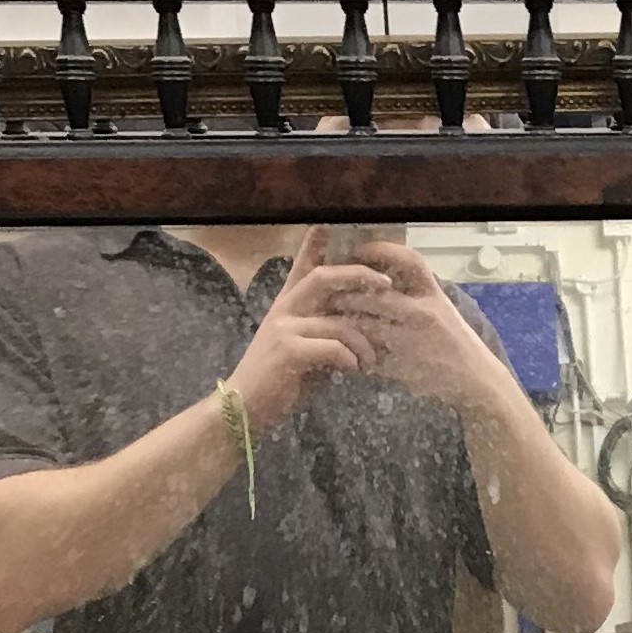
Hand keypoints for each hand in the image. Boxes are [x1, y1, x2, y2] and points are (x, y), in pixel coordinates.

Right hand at [228, 228, 384, 433]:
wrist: (245, 409)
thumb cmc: (278, 385)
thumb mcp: (304, 354)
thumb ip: (324, 336)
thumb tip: (356, 333)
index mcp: (287, 307)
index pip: (302, 268)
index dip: (314, 245)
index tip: (327, 223)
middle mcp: (285, 310)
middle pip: (325, 278)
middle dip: (359, 276)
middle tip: (386, 284)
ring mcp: (285, 328)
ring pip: (338, 321)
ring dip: (363, 343)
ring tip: (371, 362)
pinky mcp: (289, 351)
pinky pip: (333, 347)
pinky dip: (350, 358)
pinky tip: (354, 371)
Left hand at [323, 239, 518, 420]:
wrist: (476, 382)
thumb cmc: (455, 341)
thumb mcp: (440, 308)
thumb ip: (413, 291)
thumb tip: (377, 269)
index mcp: (434, 295)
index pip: (407, 261)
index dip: (380, 250)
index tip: (357, 250)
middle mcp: (423, 314)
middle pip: (375, 291)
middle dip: (347, 287)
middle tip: (327, 284)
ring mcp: (411, 341)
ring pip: (365, 323)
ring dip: (343, 318)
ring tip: (328, 314)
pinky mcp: (401, 367)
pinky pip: (368, 353)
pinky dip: (352, 348)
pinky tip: (342, 344)